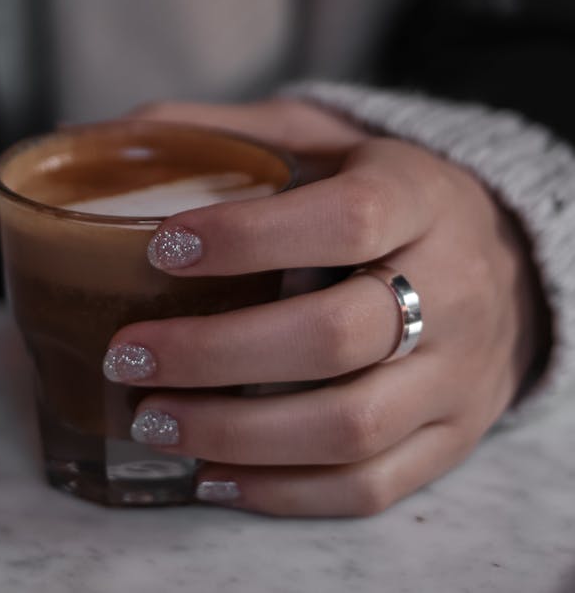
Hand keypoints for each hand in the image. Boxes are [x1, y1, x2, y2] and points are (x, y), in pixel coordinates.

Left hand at [104, 98, 548, 515]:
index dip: (250, 237)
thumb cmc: (387, 190)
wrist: (501, 257)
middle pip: (336, 336)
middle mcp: (452, 287)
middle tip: (128, 354)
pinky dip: (281, 491)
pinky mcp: (452, 436)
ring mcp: (457, 372)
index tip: (162, 247)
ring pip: (350, 427)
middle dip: (216, 353)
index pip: (347, 220)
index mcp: (419, 196)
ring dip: (235, 434)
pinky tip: (210, 472)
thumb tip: (122, 133)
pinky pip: (369, 486)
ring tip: (152, 420)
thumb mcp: (327, 137)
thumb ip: (234, 131)